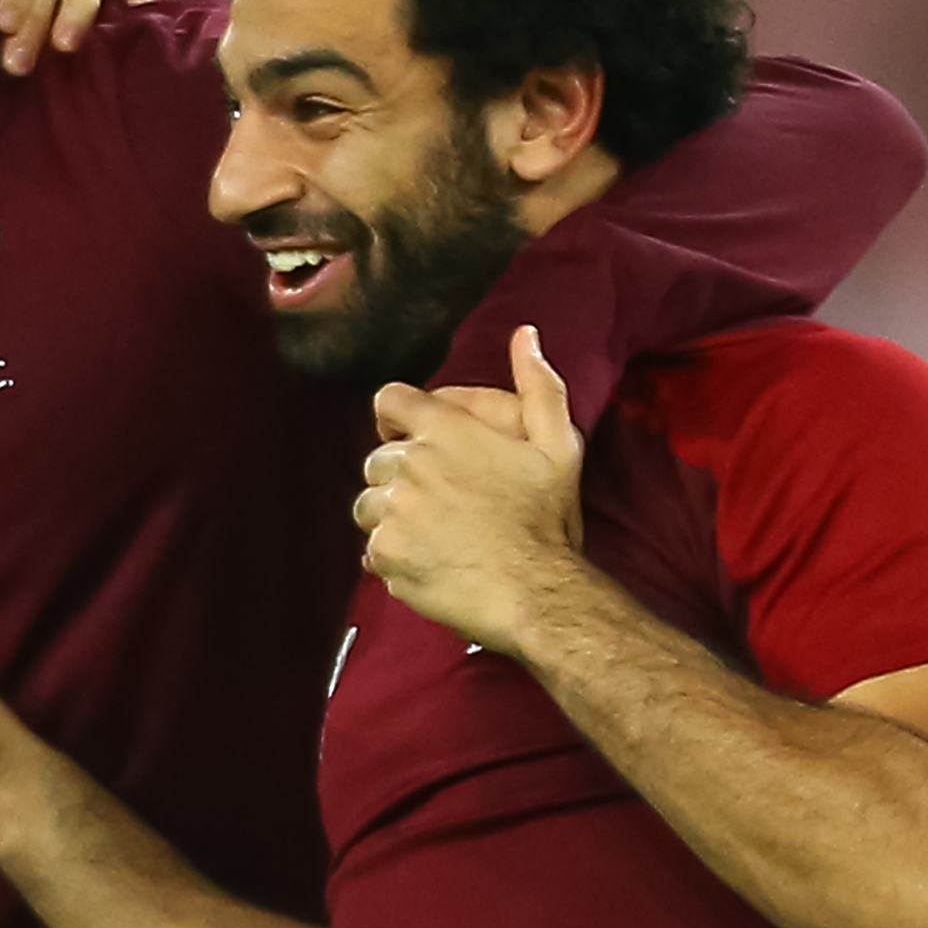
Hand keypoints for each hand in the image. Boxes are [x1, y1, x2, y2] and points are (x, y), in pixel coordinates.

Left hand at [354, 327, 586, 652]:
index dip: (398, 420)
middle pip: (378, 460)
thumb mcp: (558, 445)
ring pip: (369, 505)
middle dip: (400, 477)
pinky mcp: (384, 552)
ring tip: (436, 535)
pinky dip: (394, 556)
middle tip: (442, 503)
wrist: (538, 592)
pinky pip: (373, 548)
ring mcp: (392, 510)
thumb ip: (539, 386)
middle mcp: (410, 464)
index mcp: (446, 430)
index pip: (389, 401)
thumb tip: (525, 334)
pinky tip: (430, 561)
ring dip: (393, 517)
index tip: (415, 441)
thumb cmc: (547, 520)